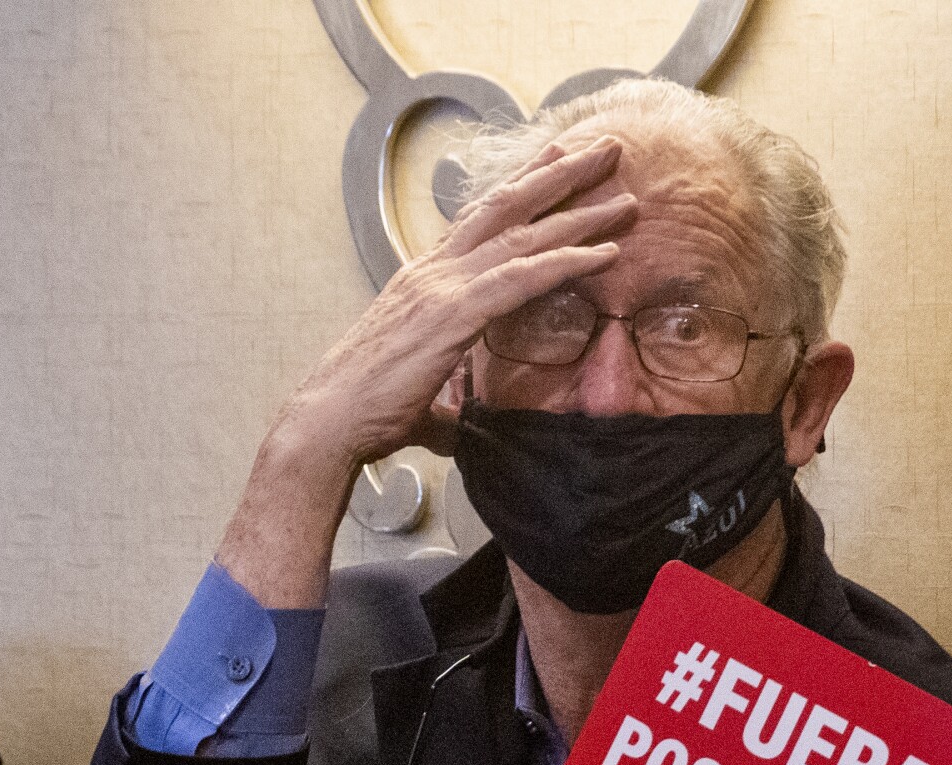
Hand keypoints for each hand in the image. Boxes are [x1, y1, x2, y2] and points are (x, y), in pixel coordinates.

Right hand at [277, 135, 634, 467]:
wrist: (328, 421)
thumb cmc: (364, 411)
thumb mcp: (416, 396)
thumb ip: (445, 404)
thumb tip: (456, 427)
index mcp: (422, 281)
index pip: (478, 221)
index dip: (520, 188)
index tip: (554, 161)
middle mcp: (433, 271)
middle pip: (505, 207)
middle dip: (558, 175)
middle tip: (603, 150)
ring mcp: (442, 287)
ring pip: (522, 234)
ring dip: (578, 211)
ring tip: (623, 196)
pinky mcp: (453, 314)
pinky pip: (522, 278)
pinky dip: (566, 261)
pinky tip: (604, 254)